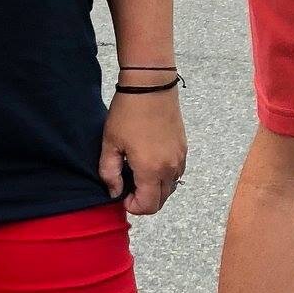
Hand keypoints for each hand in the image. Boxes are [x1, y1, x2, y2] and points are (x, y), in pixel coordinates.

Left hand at [100, 86, 186, 214]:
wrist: (151, 86)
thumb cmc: (128, 112)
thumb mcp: (110, 143)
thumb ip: (110, 173)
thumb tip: (115, 192)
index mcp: (151, 170)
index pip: (148, 206)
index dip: (133, 207)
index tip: (122, 194)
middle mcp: (170, 168)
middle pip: (162, 201)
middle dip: (144, 200)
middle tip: (128, 185)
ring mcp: (180, 158)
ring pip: (171, 188)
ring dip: (155, 188)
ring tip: (138, 172)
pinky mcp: (183, 148)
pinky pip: (176, 173)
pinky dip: (164, 176)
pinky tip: (149, 161)